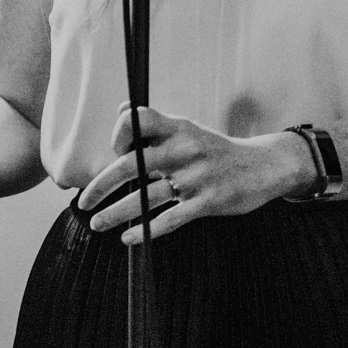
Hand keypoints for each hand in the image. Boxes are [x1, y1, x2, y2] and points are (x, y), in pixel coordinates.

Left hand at [78, 104, 314, 243]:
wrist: (264, 167)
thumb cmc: (217, 150)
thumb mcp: (190, 130)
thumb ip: (156, 124)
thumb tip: (121, 110)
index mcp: (180, 128)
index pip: (140, 119)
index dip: (120, 133)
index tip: (116, 150)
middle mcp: (185, 150)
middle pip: (131, 164)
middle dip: (100, 186)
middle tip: (83, 202)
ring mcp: (196, 177)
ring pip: (145, 199)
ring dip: (115, 214)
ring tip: (97, 224)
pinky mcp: (207, 202)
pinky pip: (169, 220)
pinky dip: (145, 232)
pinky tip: (129, 238)